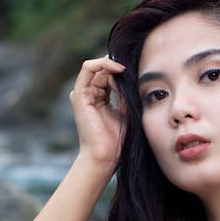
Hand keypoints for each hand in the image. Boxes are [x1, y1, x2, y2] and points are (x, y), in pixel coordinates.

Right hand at [70, 55, 125, 169]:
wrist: (105, 155)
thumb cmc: (118, 140)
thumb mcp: (128, 111)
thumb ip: (127, 93)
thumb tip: (133, 76)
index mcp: (100, 97)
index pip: (111, 75)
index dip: (125, 73)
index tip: (140, 75)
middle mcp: (90, 94)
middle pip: (105, 70)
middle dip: (121, 72)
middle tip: (135, 77)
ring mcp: (83, 94)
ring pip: (98, 68)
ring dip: (114, 69)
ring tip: (127, 75)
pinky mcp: (79, 95)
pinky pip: (88, 68)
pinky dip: (103, 64)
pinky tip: (118, 69)